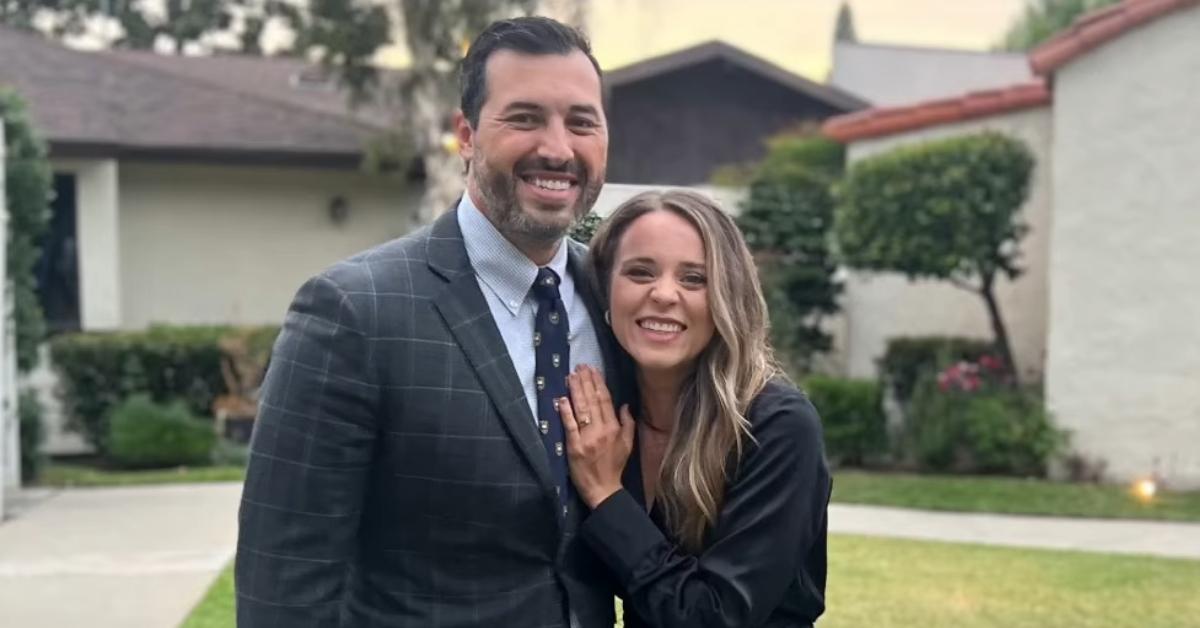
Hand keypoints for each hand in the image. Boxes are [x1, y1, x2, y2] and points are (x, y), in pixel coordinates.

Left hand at [560, 364, 634, 508]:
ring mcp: (587, 438)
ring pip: (581, 409)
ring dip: (576, 391)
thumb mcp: (628, 444)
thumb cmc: (615, 466)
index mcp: (614, 428)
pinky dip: (566, 411)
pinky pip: (570, 426)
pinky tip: (562, 398)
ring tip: (571, 376)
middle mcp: (601, 430)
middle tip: (580, 366)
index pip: (606, 400)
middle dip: (586, 382)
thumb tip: (625, 404)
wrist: (603, 489)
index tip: (593, 369)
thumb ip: (628, 423)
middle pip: (592, 401)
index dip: (599, 383)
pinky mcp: (574, 446)